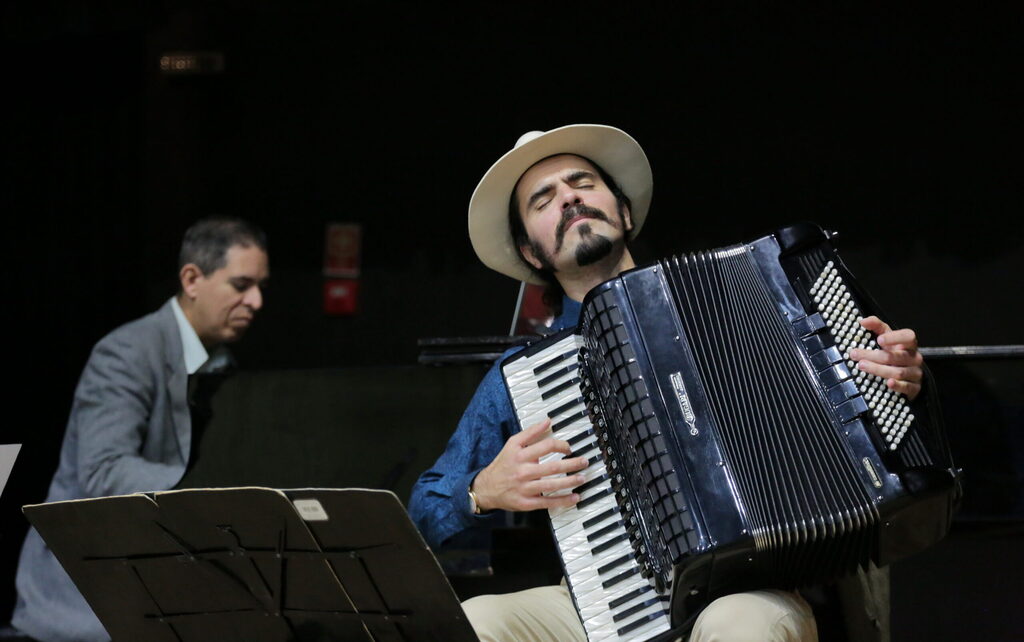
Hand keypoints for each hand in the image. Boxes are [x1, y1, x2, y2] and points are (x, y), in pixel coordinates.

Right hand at [471, 418, 588, 511]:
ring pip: (552, 485)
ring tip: (582, 478)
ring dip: (570, 482)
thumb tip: (548, 421)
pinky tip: (574, 497)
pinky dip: (563, 500)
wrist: (486, 488)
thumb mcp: (513, 444)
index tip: (569, 448)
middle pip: (553, 467)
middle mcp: (523, 471)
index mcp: (521, 455)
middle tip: (584, 462)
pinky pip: (547, 502)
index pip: (546, 446)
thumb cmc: (503, 465)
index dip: (562, 445)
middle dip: (572, 464)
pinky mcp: (526, 503)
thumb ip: (531, 432)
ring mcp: (525, 488)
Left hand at [849, 316, 923, 400]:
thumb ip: (877, 327)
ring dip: (878, 369)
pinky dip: (898, 385)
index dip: (895, 337)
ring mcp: (915, 372)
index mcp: (908, 344)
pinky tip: (888, 383)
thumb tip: (863, 321)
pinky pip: (907, 387)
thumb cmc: (894, 354)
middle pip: (896, 356)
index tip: (879, 340)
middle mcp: (914, 357)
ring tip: (862, 366)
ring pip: (899, 372)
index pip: (909, 336)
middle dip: (873, 355)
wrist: (907, 376)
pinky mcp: (914, 387)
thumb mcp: (886, 339)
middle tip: (855, 354)